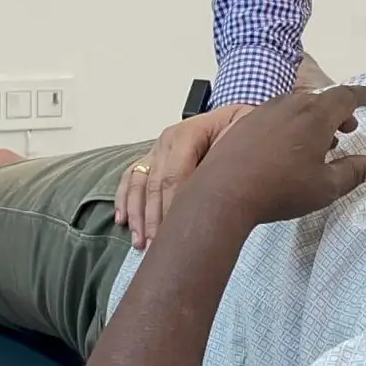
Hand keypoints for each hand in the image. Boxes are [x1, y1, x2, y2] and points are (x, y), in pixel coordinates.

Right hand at [116, 103, 251, 249]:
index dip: (171, 207)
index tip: (173, 233)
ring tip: (140, 242)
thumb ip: (229, 154)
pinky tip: (122, 220)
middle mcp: (168, 140)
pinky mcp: (152, 159)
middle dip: (153, 218)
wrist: (235, 119)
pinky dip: (124, 199)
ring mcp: (157, 150)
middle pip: (155, 184)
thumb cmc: (241, 131)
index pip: (175, 175)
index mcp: (188, 133)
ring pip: (138, 183)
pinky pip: (131, 178)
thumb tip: (218, 181)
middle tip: (156, 246)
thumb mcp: (243, 133)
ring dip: (137, 215)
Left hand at [184, 86, 365, 228]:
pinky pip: (276, 114)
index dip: (361, 96)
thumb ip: (352, 173)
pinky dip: (291, 123)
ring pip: (297, 105)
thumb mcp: (325, 187)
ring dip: (313, 118)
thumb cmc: (280, 188)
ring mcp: (265, 111)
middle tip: (348, 128)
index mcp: (316, 116)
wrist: (225, 191)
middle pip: (321, 99)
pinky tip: (287, 146)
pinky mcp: (245, 123)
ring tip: (319, 141)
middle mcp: (291, 105)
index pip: (345, 96)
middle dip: (338, 111)